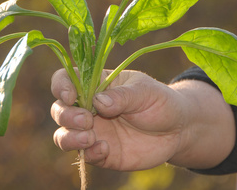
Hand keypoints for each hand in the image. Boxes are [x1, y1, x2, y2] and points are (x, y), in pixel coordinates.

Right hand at [50, 69, 234, 170]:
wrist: (177, 129)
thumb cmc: (160, 102)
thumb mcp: (145, 91)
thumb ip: (122, 96)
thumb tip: (98, 102)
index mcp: (97, 84)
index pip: (66, 79)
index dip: (61, 86)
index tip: (70, 96)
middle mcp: (89, 107)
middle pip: (59, 110)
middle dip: (66, 115)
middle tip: (87, 120)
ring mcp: (93, 131)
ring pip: (63, 135)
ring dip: (70, 138)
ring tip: (91, 137)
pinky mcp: (102, 152)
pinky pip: (85, 156)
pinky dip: (89, 154)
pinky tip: (106, 149)